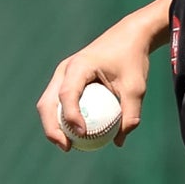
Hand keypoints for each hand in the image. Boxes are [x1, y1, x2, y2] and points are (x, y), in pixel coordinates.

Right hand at [36, 20, 151, 151]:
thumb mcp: (137, 86)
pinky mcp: (67, 80)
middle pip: (47, 102)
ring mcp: (63, 74)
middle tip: (66, 147)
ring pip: (48, 104)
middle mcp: (65, 69)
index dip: (71, 116)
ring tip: (67, 146)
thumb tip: (119, 141)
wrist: (129, 37)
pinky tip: (75, 137)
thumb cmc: (132, 60)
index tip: (82, 134)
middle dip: (52, 128)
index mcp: (80, 65)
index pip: (68, 93)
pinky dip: (61, 119)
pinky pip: (58, 102)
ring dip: (53, 126)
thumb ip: (130, 112)